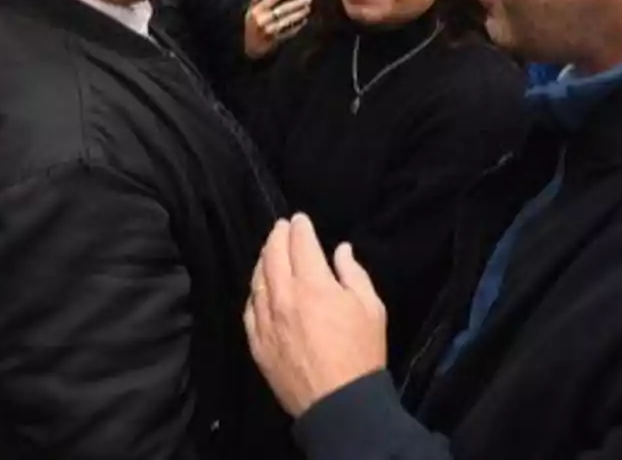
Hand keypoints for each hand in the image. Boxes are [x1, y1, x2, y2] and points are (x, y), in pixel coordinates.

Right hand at [244, 0, 311, 58]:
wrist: (250, 48)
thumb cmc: (251, 27)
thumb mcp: (249, 13)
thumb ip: (254, 0)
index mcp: (256, 11)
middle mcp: (262, 20)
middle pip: (281, 10)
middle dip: (296, 4)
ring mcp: (268, 31)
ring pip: (286, 21)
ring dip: (298, 15)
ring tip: (308, 9)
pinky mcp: (275, 40)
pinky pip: (288, 32)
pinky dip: (297, 27)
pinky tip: (304, 21)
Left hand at [244, 214, 386, 417]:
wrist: (339, 402)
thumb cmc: (361, 353)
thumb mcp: (371, 307)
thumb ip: (353, 273)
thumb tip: (341, 250)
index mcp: (313, 285)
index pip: (301, 244)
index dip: (300, 228)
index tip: (300, 219)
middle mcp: (284, 298)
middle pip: (273, 256)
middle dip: (277, 236)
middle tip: (281, 227)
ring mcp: (266, 321)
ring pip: (257, 280)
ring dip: (263, 260)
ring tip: (269, 251)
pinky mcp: (258, 343)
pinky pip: (250, 309)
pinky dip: (254, 292)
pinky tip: (260, 287)